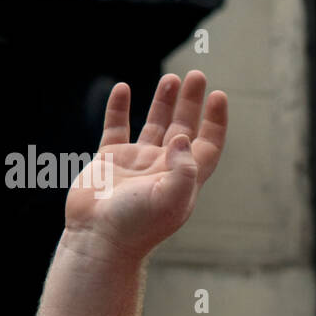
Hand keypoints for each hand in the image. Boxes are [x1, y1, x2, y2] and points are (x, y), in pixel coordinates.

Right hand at [65, 70, 228, 260]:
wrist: (97, 240)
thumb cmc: (136, 225)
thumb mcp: (169, 199)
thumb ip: (183, 168)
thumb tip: (185, 136)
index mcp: (183, 178)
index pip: (207, 144)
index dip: (215, 121)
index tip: (218, 96)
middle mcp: (163, 168)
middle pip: (184, 129)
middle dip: (191, 103)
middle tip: (197, 76)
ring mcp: (136, 163)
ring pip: (154, 126)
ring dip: (163, 102)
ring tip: (171, 79)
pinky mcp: (108, 161)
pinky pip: (116, 128)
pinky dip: (119, 108)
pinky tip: (123, 89)